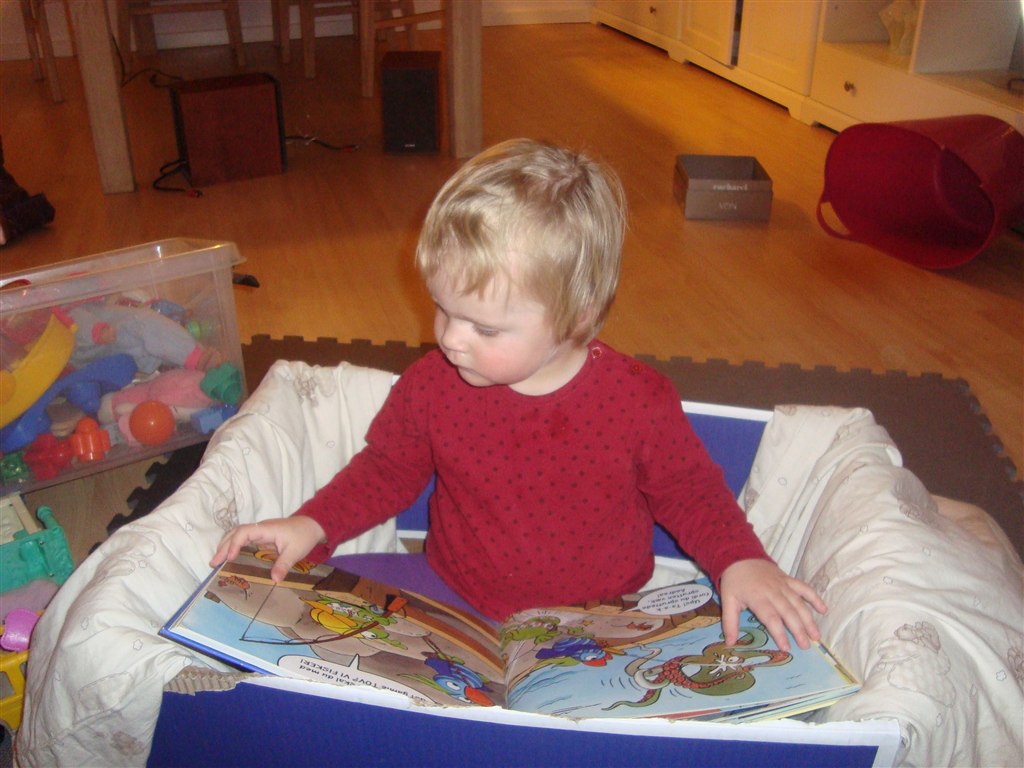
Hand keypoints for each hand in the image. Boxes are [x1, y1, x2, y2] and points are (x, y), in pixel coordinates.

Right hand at [210, 516, 325, 581]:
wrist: (313, 526)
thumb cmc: (304, 535)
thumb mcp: (295, 551)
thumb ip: (283, 564)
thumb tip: (274, 580)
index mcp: (266, 529)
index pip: (244, 532)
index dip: (234, 544)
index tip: (229, 558)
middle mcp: (260, 529)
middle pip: (236, 533)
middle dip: (223, 547)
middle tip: (213, 564)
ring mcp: (260, 532)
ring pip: (238, 535)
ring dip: (226, 546)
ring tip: (216, 562)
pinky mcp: (262, 538)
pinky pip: (244, 541)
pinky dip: (234, 548)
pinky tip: (230, 560)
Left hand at [719, 559, 826, 651]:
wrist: (739, 555)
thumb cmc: (734, 581)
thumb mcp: (727, 601)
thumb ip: (730, 623)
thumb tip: (730, 644)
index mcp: (757, 598)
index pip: (771, 618)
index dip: (780, 633)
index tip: (787, 648)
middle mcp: (773, 592)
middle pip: (788, 612)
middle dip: (798, 630)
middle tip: (806, 646)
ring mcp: (783, 585)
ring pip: (799, 603)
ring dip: (809, 619)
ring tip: (816, 636)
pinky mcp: (789, 579)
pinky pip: (804, 588)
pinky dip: (815, 597)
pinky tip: (823, 610)